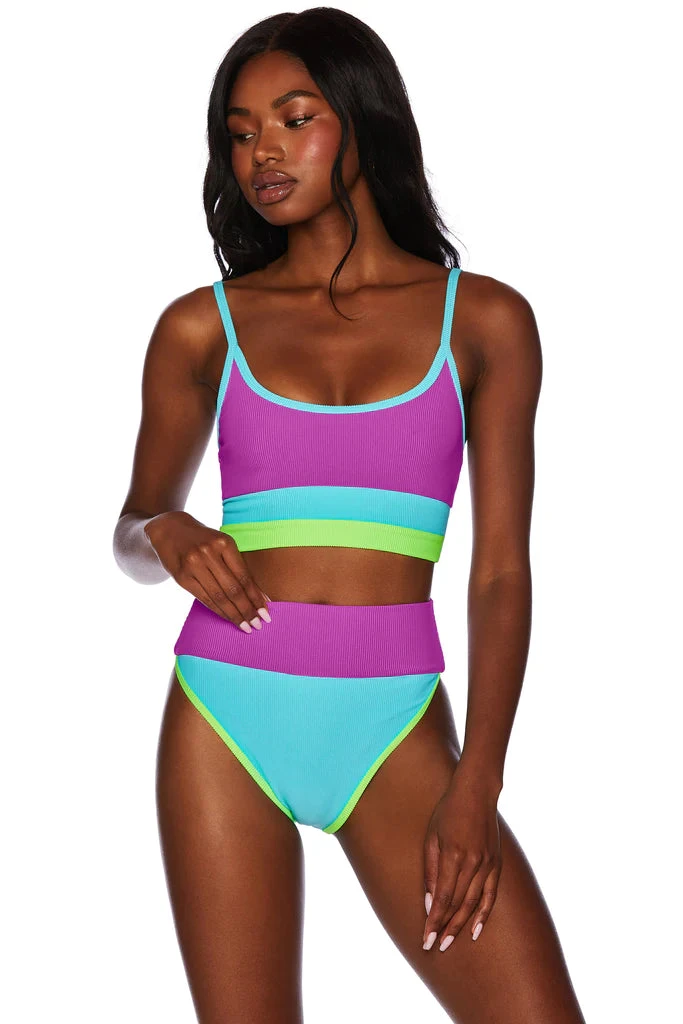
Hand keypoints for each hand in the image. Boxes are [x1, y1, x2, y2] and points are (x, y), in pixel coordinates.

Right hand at [144, 511, 271, 631]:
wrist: (170, 529)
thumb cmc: (203, 540)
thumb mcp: (221, 545)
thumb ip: (236, 566)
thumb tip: (257, 595)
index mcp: (225, 543)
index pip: (244, 576)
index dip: (256, 597)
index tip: (265, 612)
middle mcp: (209, 553)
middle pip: (233, 589)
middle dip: (247, 610)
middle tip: (258, 624)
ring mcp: (194, 565)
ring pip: (219, 597)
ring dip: (234, 614)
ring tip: (246, 626)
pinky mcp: (182, 577)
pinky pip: (204, 599)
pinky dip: (218, 611)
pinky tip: (228, 618)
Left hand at [422, 761, 501, 951]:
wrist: (477, 793)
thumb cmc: (448, 812)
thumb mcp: (431, 837)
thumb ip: (430, 871)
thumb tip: (428, 903)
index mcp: (452, 855)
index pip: (442, 898)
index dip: (434, 922)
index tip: (426, 940)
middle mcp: (472, 863)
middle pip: (457, 905)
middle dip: (445, 928)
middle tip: (435, 947)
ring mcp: (486, 864)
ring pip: (474, 904)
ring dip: (461, 926)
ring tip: (449, 942)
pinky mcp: (496, 864)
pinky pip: (490, 895)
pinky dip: (483, 914)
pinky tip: (476, 930)